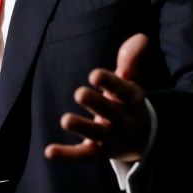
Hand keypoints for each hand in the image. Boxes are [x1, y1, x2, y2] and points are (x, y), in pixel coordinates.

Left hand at [44, 33, 151, 161]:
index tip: (94, 74)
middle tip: (79, 93)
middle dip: (96, 104)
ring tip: (66, 120)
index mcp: (132, 100)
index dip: (110, 83)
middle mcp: (123, 121)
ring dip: (82, 128)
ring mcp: (111, 139)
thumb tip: (141, 36)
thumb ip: (130, 58)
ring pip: (97, 135)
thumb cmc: (129, 100)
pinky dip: (67, 155)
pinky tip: (49, 152)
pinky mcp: (98, 152)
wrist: (143, 137)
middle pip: (110, 113)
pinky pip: (83, 155)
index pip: (123, 91)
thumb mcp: (132, 79)